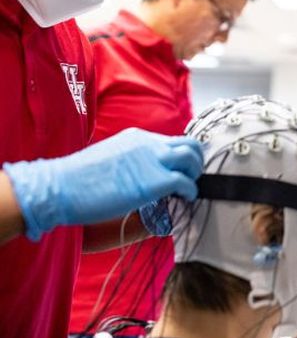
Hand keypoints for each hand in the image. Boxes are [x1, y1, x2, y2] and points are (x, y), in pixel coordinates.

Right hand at [4, 127, 202, 240]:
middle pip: (190, 144)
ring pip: (192, 159)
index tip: (181, 170)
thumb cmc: (77, 179)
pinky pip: (186, 183)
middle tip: (191, 178)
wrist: (60, 186)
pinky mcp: (156, 181)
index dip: (181, 156)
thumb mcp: (110, 158)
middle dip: (196, 161)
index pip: (171, 141)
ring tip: (188, 189)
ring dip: (195, 174)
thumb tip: (139, 175)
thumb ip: (130, 161)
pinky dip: (190, 191)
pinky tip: (183, 199)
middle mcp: (149, 143)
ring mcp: (154, 160)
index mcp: (138, 137)